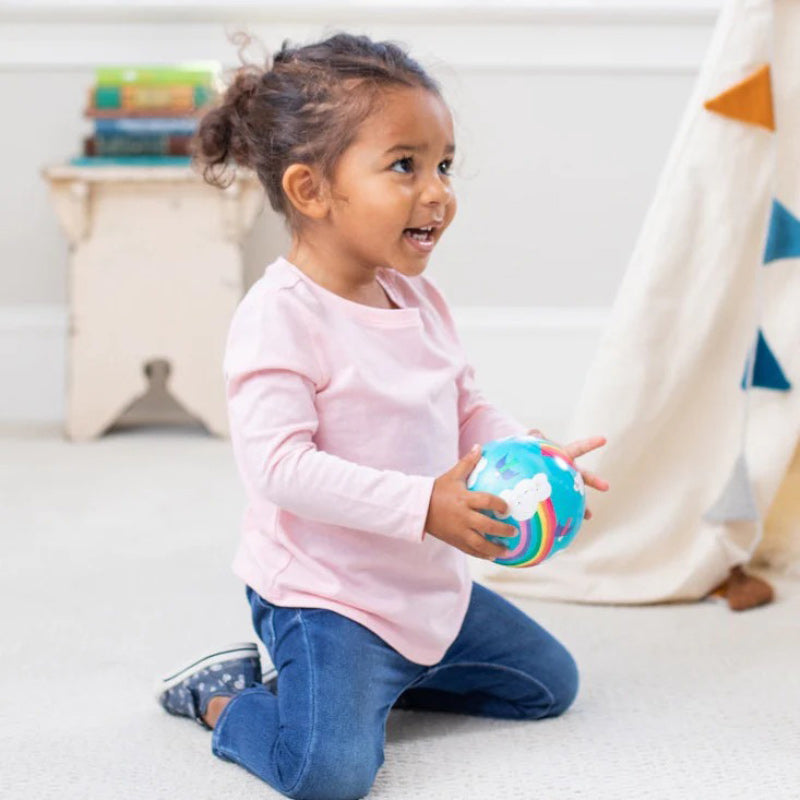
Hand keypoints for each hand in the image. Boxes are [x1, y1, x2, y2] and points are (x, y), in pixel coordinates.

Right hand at [424, 445, 518, 559]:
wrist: (419, 508)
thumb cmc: (438, 490)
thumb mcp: (453, 475)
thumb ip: (468, 462)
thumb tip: (479, 447)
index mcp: (464, 499)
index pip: (485, 501)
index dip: (499, 504)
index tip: (508, 507)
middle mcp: (463, 517)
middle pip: (486, 526)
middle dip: (502, 530)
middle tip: (514, 531)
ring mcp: (459, 531)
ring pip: (480, 544)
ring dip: (495, 548)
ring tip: (507, 550)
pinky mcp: (455, 541)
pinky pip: (471, 551)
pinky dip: (483, 555)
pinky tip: (493, 556)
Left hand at [527, 429, 609, 519]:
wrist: (526, 467)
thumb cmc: (531, 452)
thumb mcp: (531, 443)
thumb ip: (534, 438)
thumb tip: (536, 432)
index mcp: (563, 456)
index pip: (578, 448)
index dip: (590, 444)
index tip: (603, 439)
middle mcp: (567, 471)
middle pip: (583, 475)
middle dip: (594, 481)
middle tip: (606, 486)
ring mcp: (563, 484)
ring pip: (576, 495)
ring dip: (583, 505)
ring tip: (589, 515)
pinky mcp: (556, 496)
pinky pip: (562, 506)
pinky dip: (565, 515)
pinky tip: (565, 526)